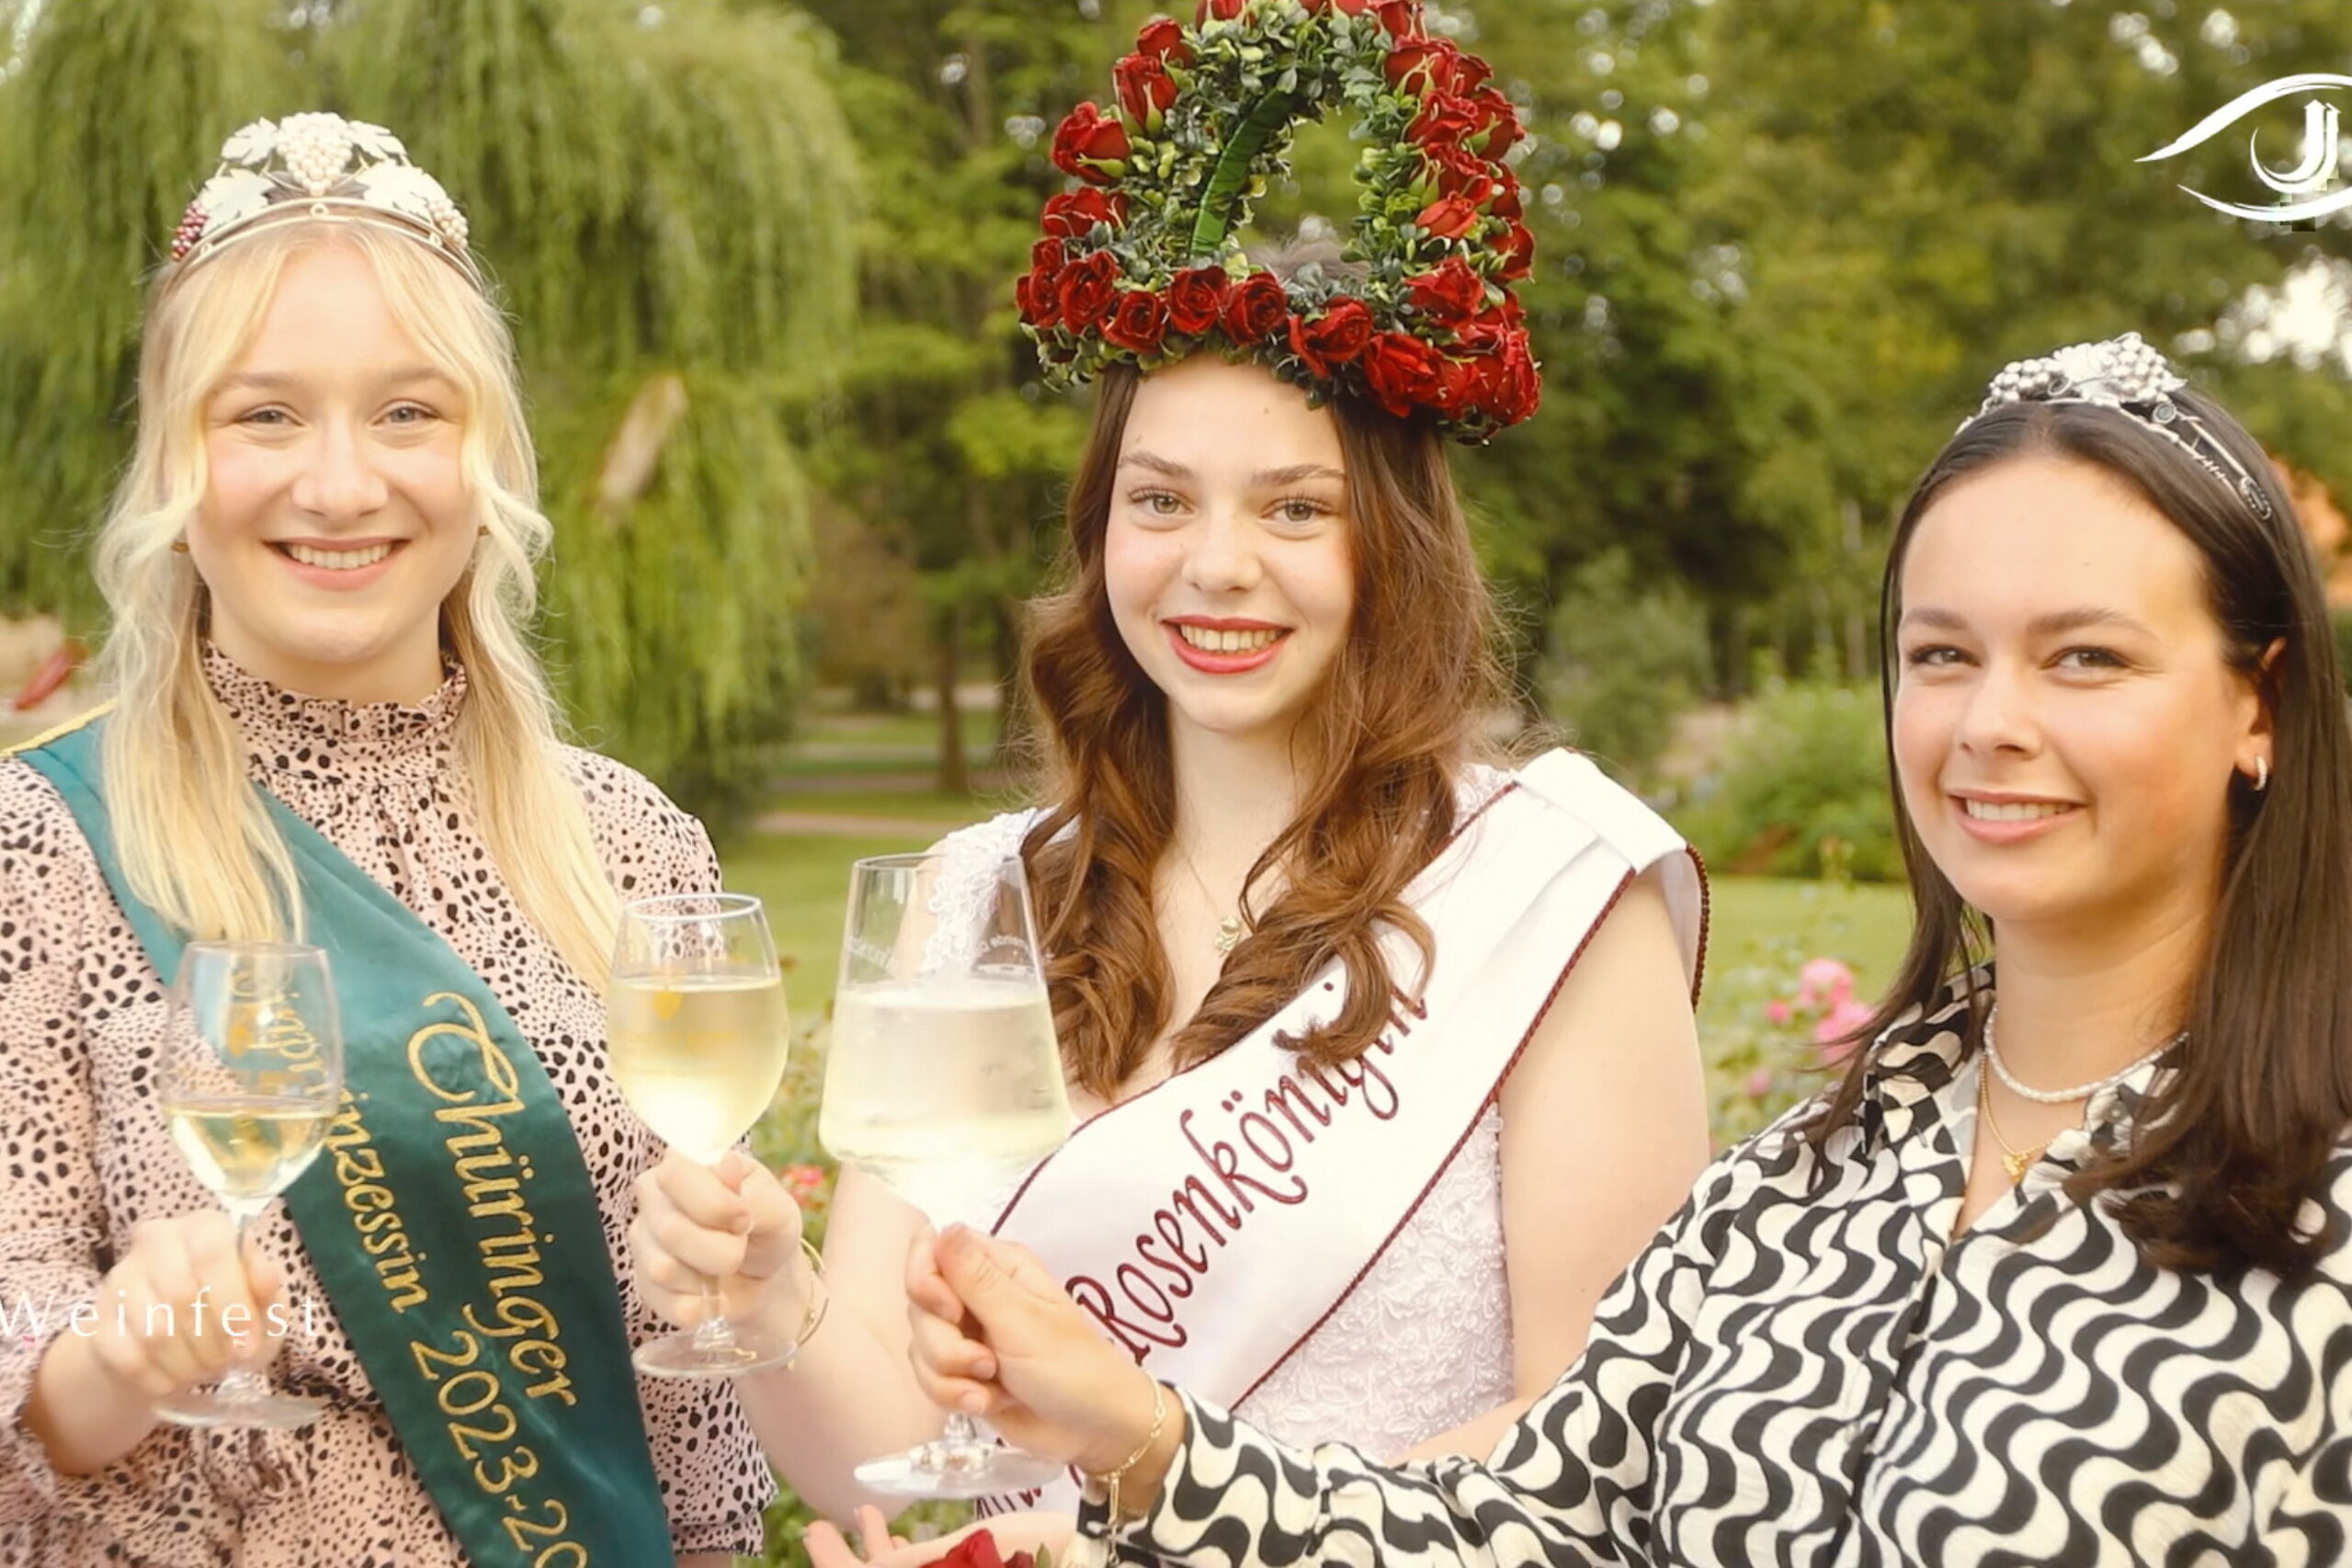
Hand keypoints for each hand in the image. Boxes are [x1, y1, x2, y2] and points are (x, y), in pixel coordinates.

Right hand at [84, 1209, 287, 1401]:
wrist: (175, 1344)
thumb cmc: (229, 1313)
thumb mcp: (263, 1303)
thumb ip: (268, 1289)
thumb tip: (267, 1277)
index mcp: (204, 1226)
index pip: (213, 1252)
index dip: (233, 1304)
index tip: (247, 1346)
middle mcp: (156, 1240)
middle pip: (181, 1295)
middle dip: (212, 1341)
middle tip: (225, 1362)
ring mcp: (119, 1279)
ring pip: (153, 1331)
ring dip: (186, 1364)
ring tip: (203, 1370)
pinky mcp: (96, 1320)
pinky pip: (127, 1359)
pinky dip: (158, 1379)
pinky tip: (173, 1381)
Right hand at [628, 1149, 806, 1336]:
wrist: (766, 1277)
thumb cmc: (768, 1229)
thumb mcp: (777, 1209)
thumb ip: (753, 1193)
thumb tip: (726, 1166)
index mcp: (684, 1163)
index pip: (673, 1175)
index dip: (713, 1205)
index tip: (745, 1219)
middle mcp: (653, 1197)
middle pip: (669, 1229)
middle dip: (722, 1250)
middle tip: (742, 1249)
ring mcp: (643, 1240)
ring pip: (662, 1268)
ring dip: (708, 1279)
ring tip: (725, 1270)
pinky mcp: (644, 1282)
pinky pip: (665, 1302)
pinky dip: (700, 1306)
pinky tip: (713, 1294)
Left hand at [805, 1508, 1074, 1567]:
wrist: (1083, 1558)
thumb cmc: (1031, 1552)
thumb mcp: (968, 1549)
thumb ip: (913, 1562)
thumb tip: (869, 1567)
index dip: (833, 1560)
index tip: (815, 1529)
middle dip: (845, 1557)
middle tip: (820, 1527)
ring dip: (875, 1553)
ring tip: (863, 1521)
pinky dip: (908, 1560)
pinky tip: (902, 1540)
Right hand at [905, 1225, 1165, 1475]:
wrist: (1094, 1430)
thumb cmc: (1072, 1367)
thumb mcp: (1022, 1320)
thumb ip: (975, 1278)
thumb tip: (942, 1226)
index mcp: (997, 1267)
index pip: (930, 1249)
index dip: (925, 1280)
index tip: (950, 1311)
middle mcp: (976, 1295)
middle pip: (919, 1307)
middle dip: (944, 1345)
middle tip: (987, 1362)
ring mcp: (968, 1336)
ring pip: (920, 1347)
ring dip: (951, 1376)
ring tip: (992, 1386)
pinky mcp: (962, 1373)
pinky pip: (929, 1378)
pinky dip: (955, 1396)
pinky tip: (988, 1403)